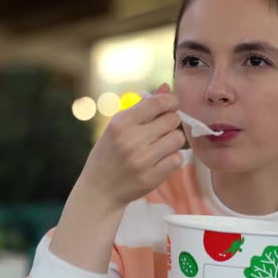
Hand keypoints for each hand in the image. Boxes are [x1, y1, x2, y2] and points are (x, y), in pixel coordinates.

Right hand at [79, 83, 185, 207]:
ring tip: (159, 145)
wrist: (100, 190)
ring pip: (177, 139)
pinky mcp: (151, 178)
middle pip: (172, 120)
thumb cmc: (110, 152)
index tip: (172, 104)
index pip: (157, 103)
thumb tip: (166, 87)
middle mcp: (131, 141)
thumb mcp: (118, 126)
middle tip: (161, 129)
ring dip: (172, 140)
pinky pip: (177, 159)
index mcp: (121, 123)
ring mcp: (142, 161)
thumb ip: (143, 106)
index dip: (171, 100)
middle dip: (170, 122)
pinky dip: (172, 158)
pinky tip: (159, 160)